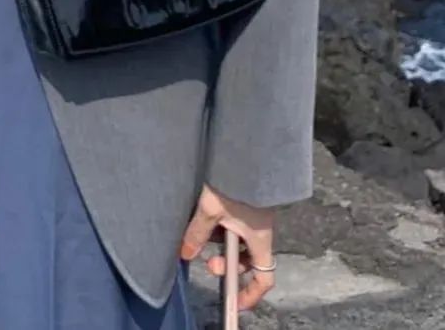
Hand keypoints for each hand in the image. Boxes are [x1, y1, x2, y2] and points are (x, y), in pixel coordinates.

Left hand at [180, 183, 276, 312]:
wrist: (244, 150)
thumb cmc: (233, 181)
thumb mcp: (211, 210)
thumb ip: (197, 233)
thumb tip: (185, 253)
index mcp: (259, 238)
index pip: (264, 278)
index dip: (251, 294)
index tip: (234, 300)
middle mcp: (261, 230)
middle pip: (249, 260)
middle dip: (228, 265)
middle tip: (209, 261)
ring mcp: (255, 216)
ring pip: (240, 241)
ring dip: (222, 243)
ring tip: (202, 233)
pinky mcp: (248, 202)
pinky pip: (236, 224)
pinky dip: (221, 226)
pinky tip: (205, 216)